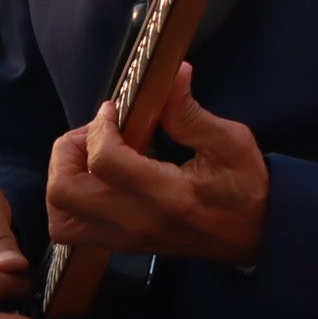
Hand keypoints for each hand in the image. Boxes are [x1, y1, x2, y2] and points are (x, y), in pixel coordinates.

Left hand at [43, 65, 268, 264]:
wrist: (258, 235)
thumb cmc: (246, 187)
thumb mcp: (230, 142)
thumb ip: (190, 111)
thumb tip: (171, 72)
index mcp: (166, 196)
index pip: (104, 162)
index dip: (99, 127)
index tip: (115, 109)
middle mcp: (136, 223)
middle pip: (64, 192)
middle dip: (69, 151)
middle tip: (97, 133)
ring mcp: (125, 239)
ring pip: (59, 217)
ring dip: (63, 179)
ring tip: (91, 156)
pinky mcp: (121, 245)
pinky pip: (71, 229)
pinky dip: (70, 200)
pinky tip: (96, 177)